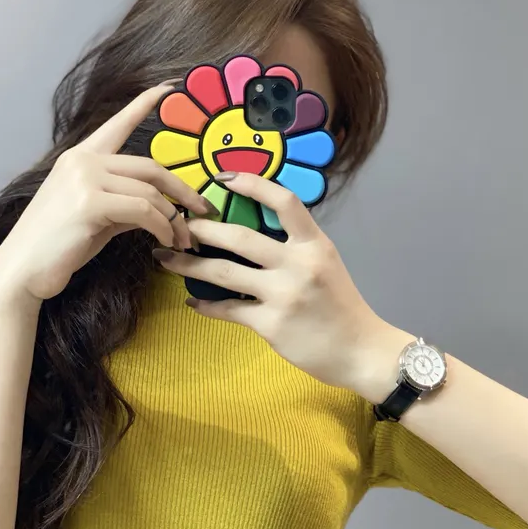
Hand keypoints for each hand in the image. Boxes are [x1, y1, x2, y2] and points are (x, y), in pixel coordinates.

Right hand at [0, 83, 216, 302]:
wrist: (24, 269)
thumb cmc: (61, 244)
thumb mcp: (100, 216)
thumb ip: (128, 202)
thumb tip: (163, 208)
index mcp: (82, 156)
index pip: (119, 123)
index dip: (145, 103)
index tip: (169, 86)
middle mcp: (83, 159)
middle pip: (151, 167)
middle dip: (183, 191)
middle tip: (205, 210)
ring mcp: (84, 178)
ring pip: (150, 191)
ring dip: (175, 218)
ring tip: (185, 239)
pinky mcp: (89, 201)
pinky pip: (143, 210)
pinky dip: (162, 227)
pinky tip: (166, 240)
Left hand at [153, 172, 411, 393]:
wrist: (360, 350)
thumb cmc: (342, 305)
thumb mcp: (326, 264)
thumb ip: (296, 247)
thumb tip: (253, 233)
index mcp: (315, 245)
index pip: (284, 202)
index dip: (252, 184)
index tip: (223, 178)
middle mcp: (299, 264)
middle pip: (240, 238)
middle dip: (203, 230)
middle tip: (180, 226)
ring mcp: (283, 295)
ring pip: (224, 273)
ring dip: (189, 266)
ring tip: (167, 259)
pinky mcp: (271, 325)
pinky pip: (228, 309)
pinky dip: (206, 305)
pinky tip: (193, 302)